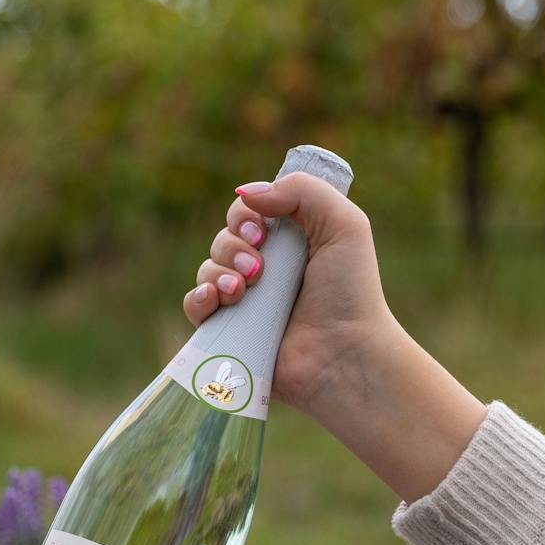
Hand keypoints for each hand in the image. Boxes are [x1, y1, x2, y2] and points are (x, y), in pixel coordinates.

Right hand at [179, 171, 487, 500]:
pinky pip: (195, 304)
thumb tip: (245, 193)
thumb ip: (302, 190)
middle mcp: (265, 267)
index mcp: (290, 240)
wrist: (341, 353)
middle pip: (224, 237)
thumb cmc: (350, 292)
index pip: (248, 211)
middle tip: (258, 266)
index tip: (261, 231)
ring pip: (207, 269)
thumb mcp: (342, 224)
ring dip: (219, 272)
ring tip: (243, 291)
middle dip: (233, 245)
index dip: (245, 215)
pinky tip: (214, 300)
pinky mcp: (228, 332)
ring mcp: (244, 301)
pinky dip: (198, 297)